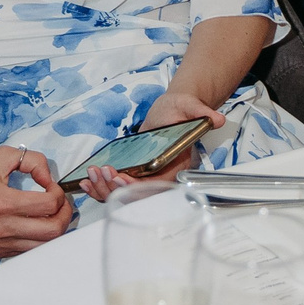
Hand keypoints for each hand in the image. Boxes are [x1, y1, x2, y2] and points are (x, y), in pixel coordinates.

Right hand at [0, 145, 76, 257]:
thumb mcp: (0, 157)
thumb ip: (32, 161)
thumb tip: (49, 177)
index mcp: (3, 202)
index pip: (48, 205)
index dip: (59, 193)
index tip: (54, 187)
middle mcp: (2, 228)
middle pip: (53, 231)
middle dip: (65, 215)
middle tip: (61, 202)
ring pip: (44, 246)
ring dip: (55, 229)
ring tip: (52, 214)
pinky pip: (29, 251)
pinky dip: (39, 239)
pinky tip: (36, 224)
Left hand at [82, 93, 227, 201]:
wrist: (173, 110)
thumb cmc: (182, 110)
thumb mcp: (191, 107)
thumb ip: (202, 113)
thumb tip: (215, 118)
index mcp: (176, 166)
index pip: (158, 187)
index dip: (138, 188)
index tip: (121, 177)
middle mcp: (161, 177)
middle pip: (137, 197)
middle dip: (116, 189)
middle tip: (101, 173)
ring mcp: (146, 177)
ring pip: (124, 196)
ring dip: (105, 189)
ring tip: (91, 175)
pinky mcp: (134, 173)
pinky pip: (118, 187)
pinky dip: (102, 187)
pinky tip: (87, 181)